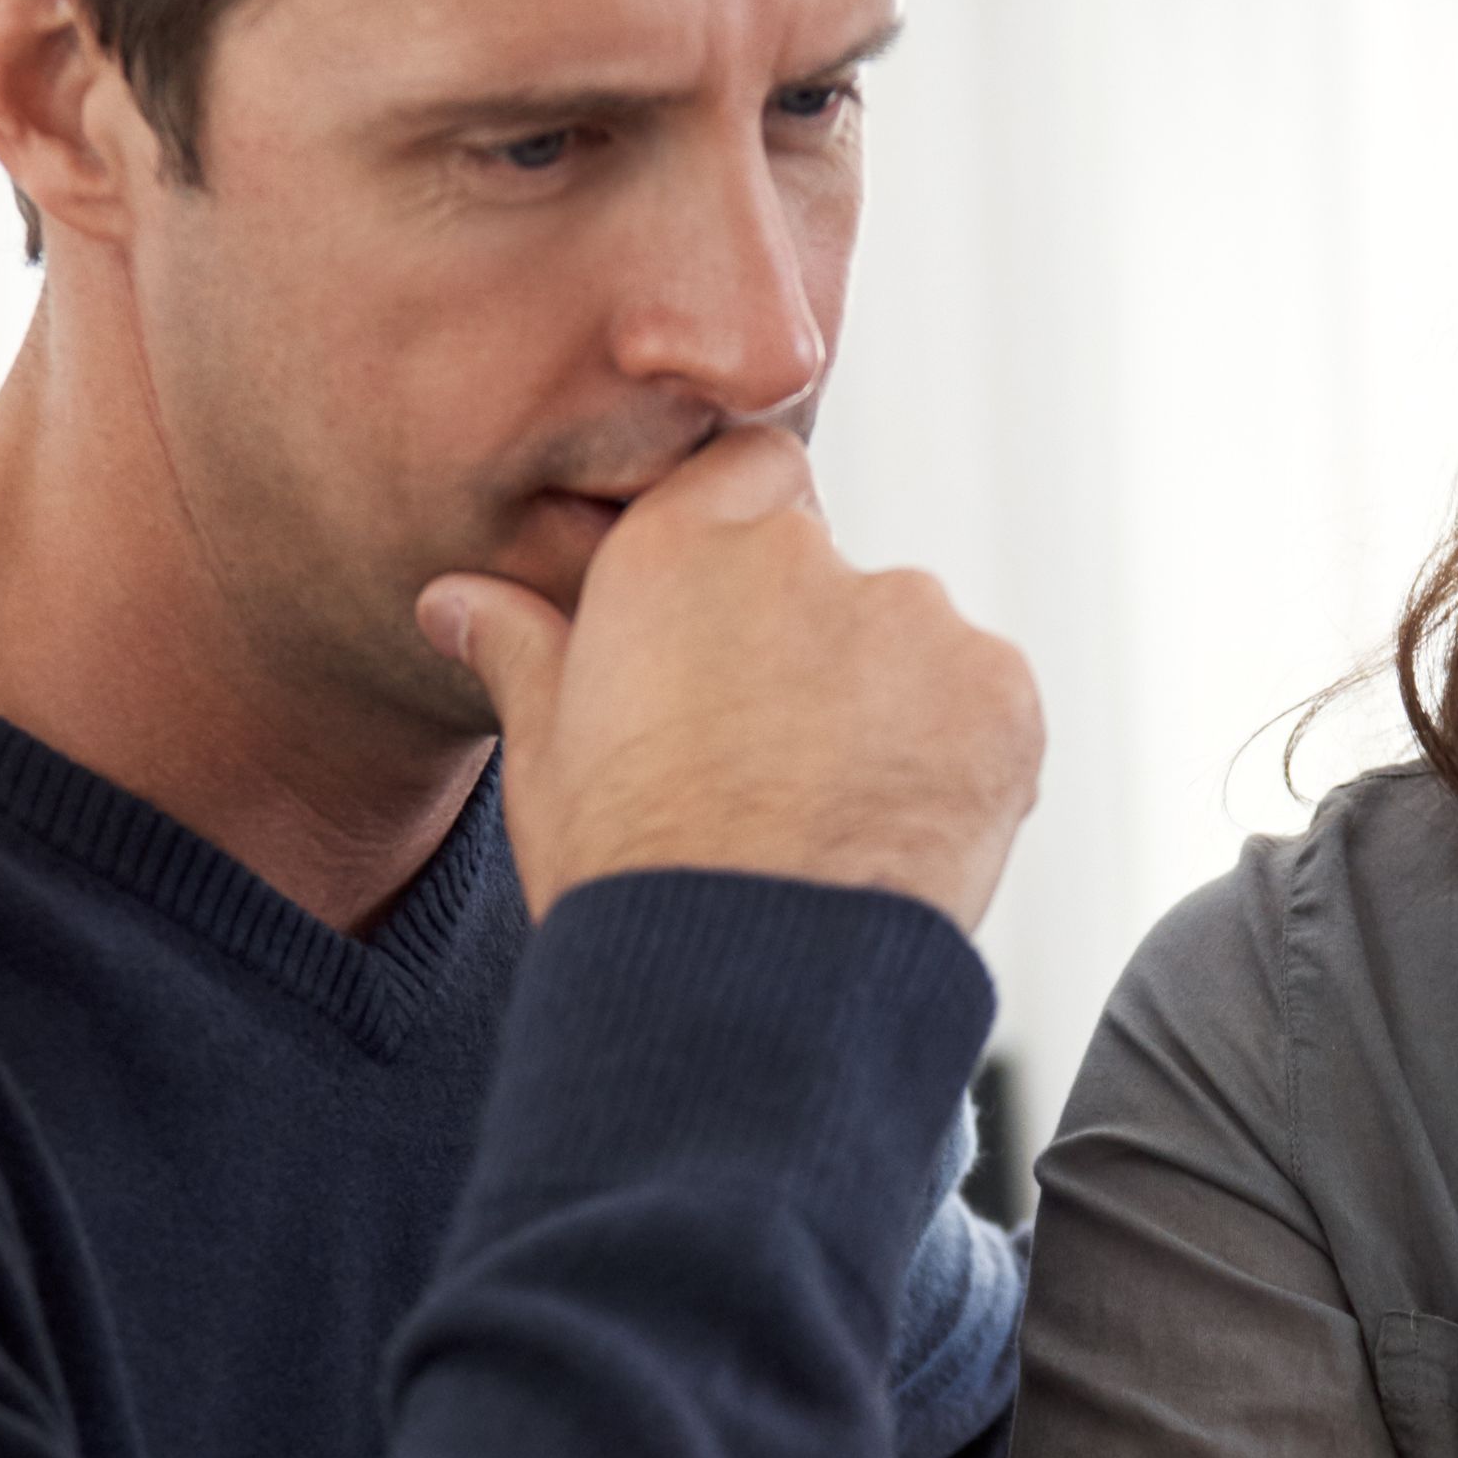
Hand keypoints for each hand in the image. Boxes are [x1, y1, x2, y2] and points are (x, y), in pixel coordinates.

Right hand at [416, 433, 1041, 928]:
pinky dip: (958, 756)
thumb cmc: (628, 879)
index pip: (749, 469)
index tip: (734, 633)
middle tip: (776, 765)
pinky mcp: (1000, 689)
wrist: (741, 988)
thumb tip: (458, 599)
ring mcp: (913, 618)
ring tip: (833, 818)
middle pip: (831, 571)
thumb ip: (523, 651)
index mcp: (677, 551)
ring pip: (913, 642)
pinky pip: (984, 703)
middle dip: (816, 648)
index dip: (749, 550)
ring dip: (890, 704)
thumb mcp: (547, 759)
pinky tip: (896, 833)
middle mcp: (800, 557)